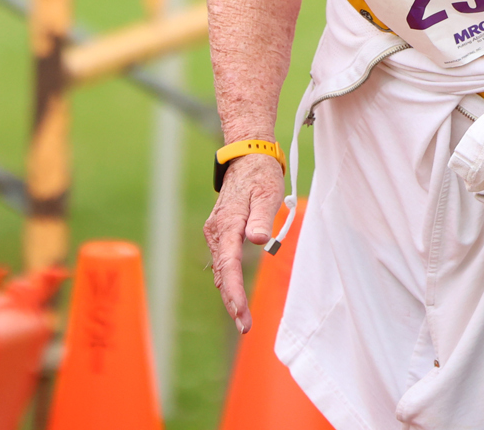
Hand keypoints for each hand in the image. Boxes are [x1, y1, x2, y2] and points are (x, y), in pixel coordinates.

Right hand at [203, 153, 285, 332]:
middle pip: (223, 273)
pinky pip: (223, 261)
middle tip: (244, 326)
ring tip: (241, 319)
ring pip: (221, 269)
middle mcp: (216, 231)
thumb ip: (262, 218)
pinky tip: (235, 296)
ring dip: (230, 294)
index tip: (240, 314)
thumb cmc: (261, 176)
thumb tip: (258, 241)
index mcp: (227, 224)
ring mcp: (216, 232)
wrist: (248, 156)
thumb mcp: (267, 194)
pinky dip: (228, 280)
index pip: (229, 265)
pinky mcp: (220, 232)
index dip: (234, 292)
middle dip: (232, 301)